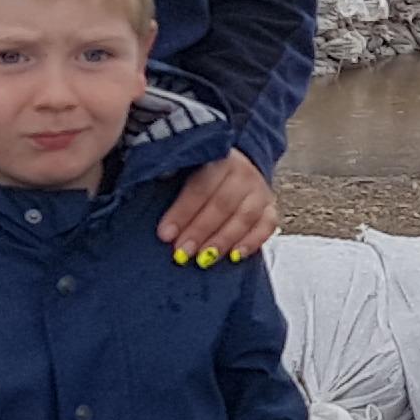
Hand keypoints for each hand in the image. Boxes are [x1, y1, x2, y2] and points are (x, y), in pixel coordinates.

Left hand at [160, 150, 278, 267]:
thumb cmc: (202, 172)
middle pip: (222, 205)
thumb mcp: (186, 167)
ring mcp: (260, 191)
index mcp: (218, 159)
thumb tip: (149, 203)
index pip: (199, 188)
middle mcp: (243, 173)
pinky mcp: (270, 207)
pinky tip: (236, 257)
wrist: (237, 164)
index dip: (182, 213)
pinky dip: (252, 242)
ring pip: (244, 218)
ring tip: (203, 260)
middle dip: (200, 231)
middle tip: (181, 254)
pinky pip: (266, 226)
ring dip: (223, 241)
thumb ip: (170, 179)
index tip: (165, 235)